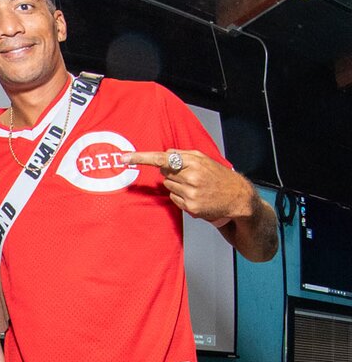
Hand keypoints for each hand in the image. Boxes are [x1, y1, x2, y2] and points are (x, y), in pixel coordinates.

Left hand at [122, 150, 255, 228]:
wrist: (237, 197)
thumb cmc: (219, 176)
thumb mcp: (204, 159)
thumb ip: (183, 154)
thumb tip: (165, 154)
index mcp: (193, 162)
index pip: (162, 158)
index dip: (141, 158)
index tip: (125, 157)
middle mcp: (191, 177)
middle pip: (163, 174)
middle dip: (172, 174)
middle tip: (190, 176)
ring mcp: (190, 194)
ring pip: (168, 187)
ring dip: (177, 186)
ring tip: (195, 186)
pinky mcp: (190, 207)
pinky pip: (174, 199)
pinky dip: (180, 197)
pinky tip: (195, 196)